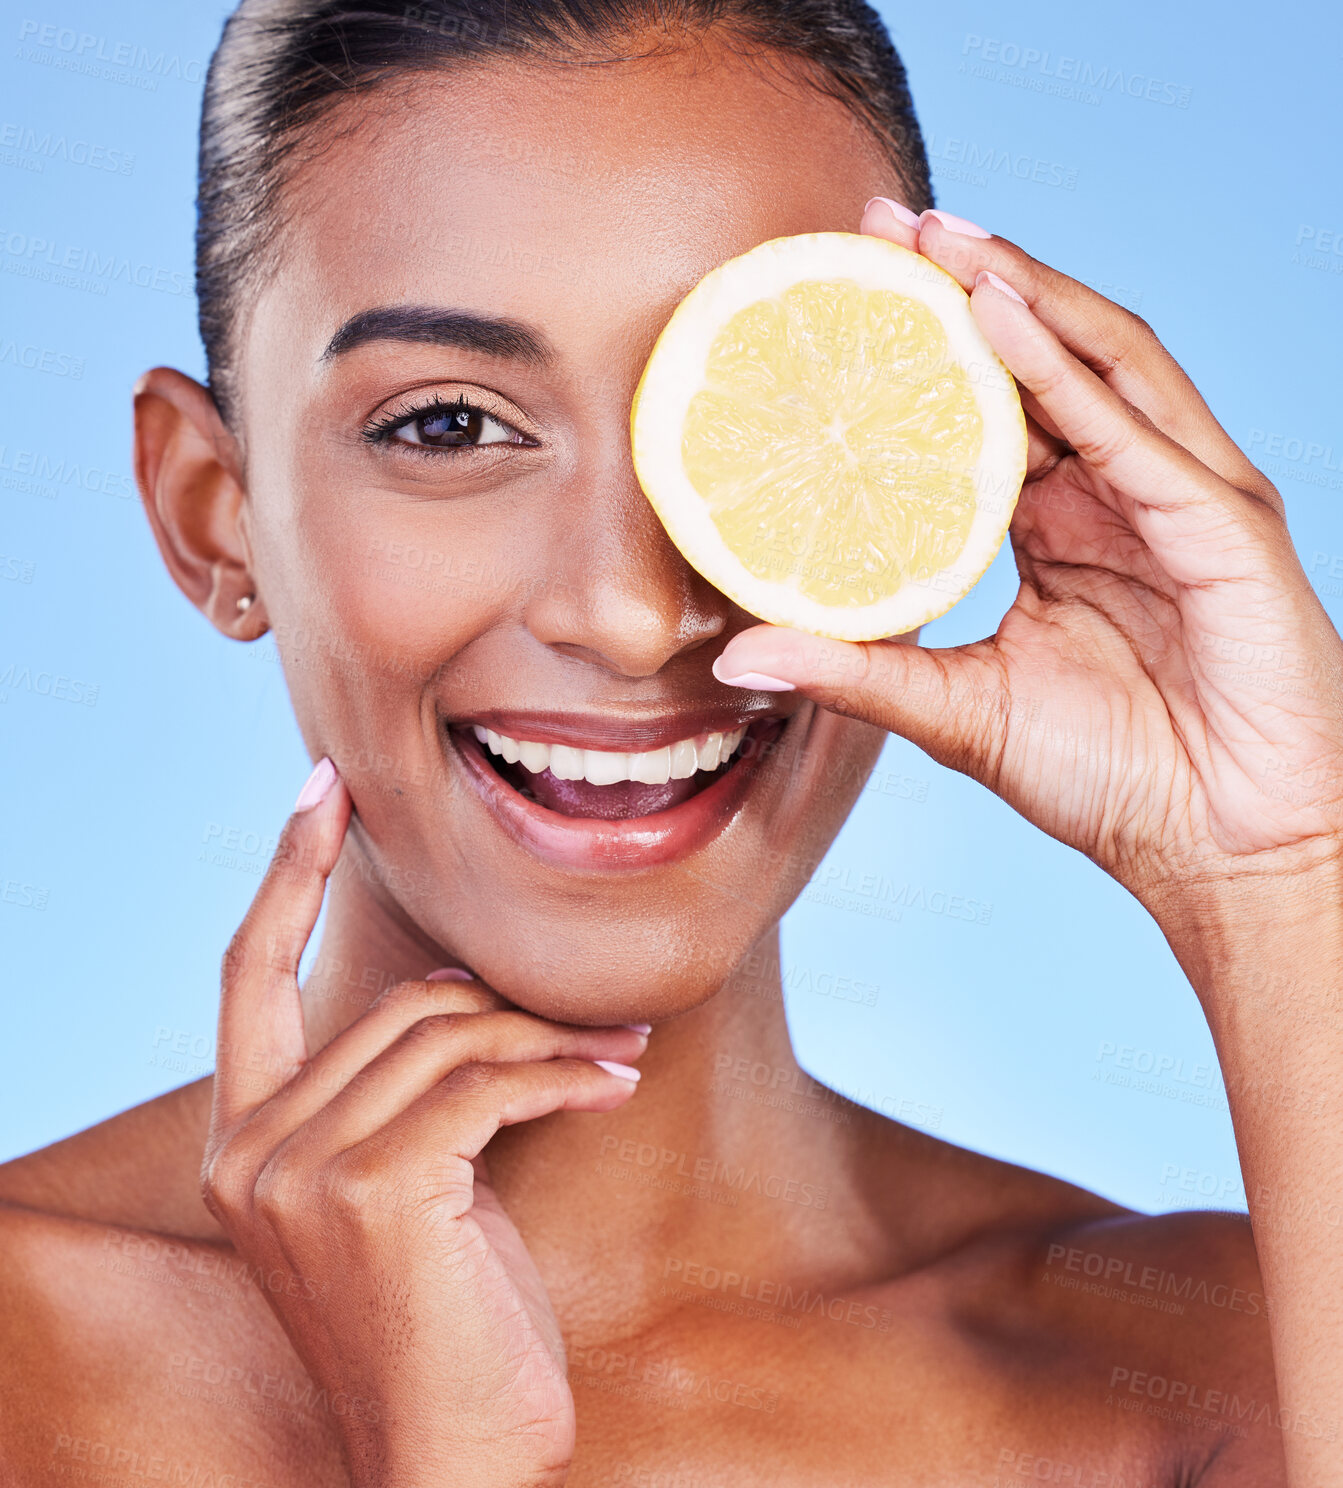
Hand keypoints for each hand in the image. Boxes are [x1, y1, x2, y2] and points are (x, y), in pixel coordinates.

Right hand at [200, 760, 646, 1487]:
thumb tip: (462, 984)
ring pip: (452, 1035)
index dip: (288, 872)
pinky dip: (564, 1072)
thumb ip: (402, 1091)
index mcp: (243, 1142)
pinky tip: (618, 1079)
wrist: (451, 1463)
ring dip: (553, 1036)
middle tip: (600, 1016)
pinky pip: (488, 1082)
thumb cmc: (446, 1322)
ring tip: (624, 1044)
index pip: (247, 974)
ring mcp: (299, 1171)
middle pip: (399, 1005)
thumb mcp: (408, 1187)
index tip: (326, 787)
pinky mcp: (372, 1190)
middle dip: (510, 1004)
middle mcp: (250, 1150)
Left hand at [714, 202, 1342, 915]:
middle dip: (967, 284)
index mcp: (1064, 523)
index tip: (845, 294)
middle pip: (1044, 357)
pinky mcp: (1223, 522)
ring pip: (1098, 362)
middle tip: (879, 224)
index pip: (992, 407)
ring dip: (1018, 291)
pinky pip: (1135, 428)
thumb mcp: (957, 712)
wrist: (1221, 849)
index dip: (924, 348)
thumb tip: (736, 656)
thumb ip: (858, 672)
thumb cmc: (1111, 776)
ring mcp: (1179, 494)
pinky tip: (1002, 312)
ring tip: (935, 236)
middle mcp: (1121, 489)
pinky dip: (1067, 367)